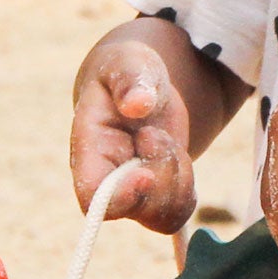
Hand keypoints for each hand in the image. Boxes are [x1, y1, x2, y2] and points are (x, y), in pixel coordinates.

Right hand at [70, 38, 195, 232]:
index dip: (120, 197)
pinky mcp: (157, 195)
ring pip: (162, 215)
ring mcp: (133, 192)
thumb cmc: (128, 70)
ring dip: (178, 178)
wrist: (141, 86)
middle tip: (155, 135)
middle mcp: (107, 180)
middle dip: (161, 175)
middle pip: (135, 210)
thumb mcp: (129, 63)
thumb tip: (137, 103)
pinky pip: (179, 210)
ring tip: (164, 139)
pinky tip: (176, 154)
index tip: (145, 172)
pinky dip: (188, 186)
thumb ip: (130, 80)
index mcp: (90, 149)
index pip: (92, 196)